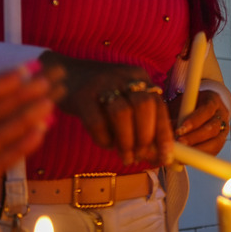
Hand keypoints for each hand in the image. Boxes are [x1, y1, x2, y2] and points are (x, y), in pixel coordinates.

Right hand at [40, 51, 172, 164]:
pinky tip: (106, 144)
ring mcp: (101, 83)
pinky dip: (104, 139)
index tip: (165, 156)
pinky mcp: (81, 95)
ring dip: (127, 141)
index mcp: (139, 76)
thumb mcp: (125, 98)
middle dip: (146, 137)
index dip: (164, 133)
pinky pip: (96, 122)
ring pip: (122, 113)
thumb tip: (158, 154)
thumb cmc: (101, 94)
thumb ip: (141, 122)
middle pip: (144, 106)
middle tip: (141, 156)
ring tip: (126, 156)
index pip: (159, 105)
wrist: (65, 74)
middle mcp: (123, 76)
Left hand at [171, 90, 228, 155]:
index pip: (206, 110)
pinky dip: (200, 157)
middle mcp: (221, 116)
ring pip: (215, 143)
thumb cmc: (191, 104)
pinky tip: (186, 159)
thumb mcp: (182, 104)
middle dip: (194, 138)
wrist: (205, 107)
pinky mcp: (221, 142)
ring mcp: (224, 130)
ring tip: (181, 155)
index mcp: (213, 101)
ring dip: (197, 150)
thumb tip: (165, 127)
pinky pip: (214, 152)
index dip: (193, 121)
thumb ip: (176, 113)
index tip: (179, 130)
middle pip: (212, 129)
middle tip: (179, 144)